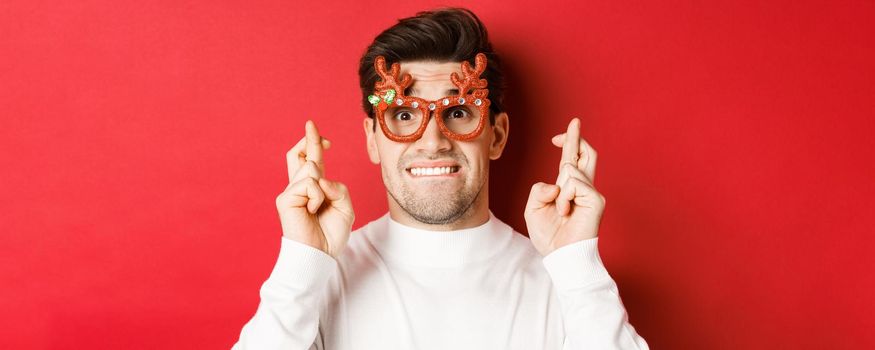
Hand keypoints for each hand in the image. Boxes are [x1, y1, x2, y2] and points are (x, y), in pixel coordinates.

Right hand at [275, 120, 354, 258]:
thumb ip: (338, 187)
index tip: (322, 136)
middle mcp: (299, 187)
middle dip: (308, 139)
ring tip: (318, 208)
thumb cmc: (331, 234)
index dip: (314, 145)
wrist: (320, 255)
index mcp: (313, 189)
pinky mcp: (285, 199)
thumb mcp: (345, 207)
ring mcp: (290, 192)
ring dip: (323, 188)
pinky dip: (317, 197)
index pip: (310, 161)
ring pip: (310, 169)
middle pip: (297, 155)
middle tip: (312, 124)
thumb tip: (320, 177)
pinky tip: (311, 211)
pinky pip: (308, 184)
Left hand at [524, 118, 604, 255]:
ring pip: (571, 168)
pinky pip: (574, 183)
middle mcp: (582, 187)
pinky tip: (567, 212)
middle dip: (578, 137)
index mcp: (568, 188)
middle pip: (586, 154)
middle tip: (574, 121)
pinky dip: (565, 197)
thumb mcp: (533, 208)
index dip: (568, 143)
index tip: (559, 136)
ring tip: (561, 211)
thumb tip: (556, 183)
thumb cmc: (549, 236)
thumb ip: (539, 190)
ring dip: (559, 190)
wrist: (560, 256)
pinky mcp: (596, 200)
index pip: (571, 159)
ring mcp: (591, 193)